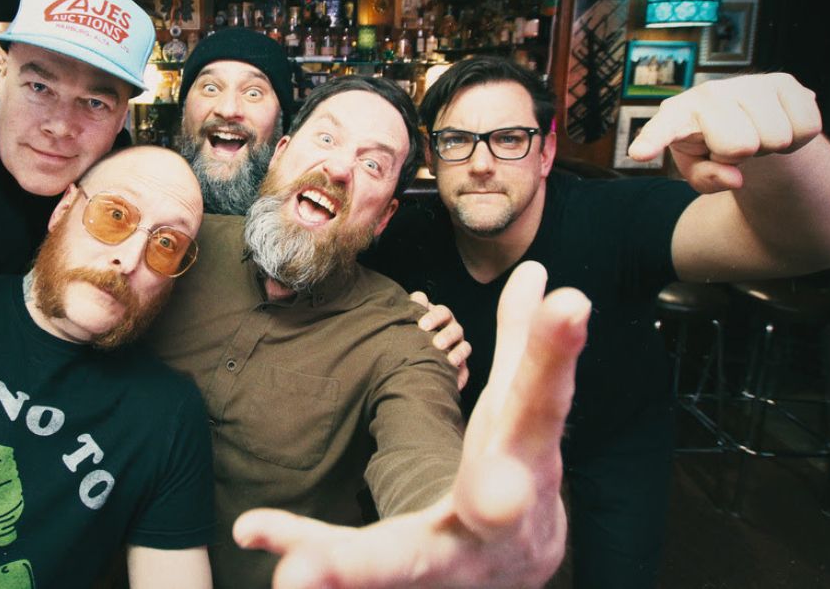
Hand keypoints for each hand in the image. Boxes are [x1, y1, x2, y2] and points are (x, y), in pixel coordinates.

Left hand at [234, 262, 589, 588]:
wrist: (519, 566)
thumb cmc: (519, 472)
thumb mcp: (523, 412)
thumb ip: (524, 345)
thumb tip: (536, 270)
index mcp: (529, 458)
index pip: (543, 396)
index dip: (555, 352)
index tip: (571, 303)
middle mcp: (499, 518)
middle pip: (495, 505)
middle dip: (495, 499)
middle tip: (492, 496)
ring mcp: (455, 561)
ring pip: (405, 563)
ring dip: (352, 564)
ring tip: (299, 567)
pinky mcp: (412, 581)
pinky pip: (356, 570)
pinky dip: (311, 557)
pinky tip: (258, 538)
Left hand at [409, 291, 470, 390]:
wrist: (412, 354)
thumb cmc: (412, 331)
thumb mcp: (411, 320)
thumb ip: (414, 308)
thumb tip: (418, 298)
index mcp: (440, 317)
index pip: (441, 312)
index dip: (434, 317)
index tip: (422, 326)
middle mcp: (451, 330)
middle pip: (455, 329)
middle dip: (447, 336)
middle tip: (436, 344)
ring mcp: (458, 346)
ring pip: (465, 347)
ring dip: (458, 353)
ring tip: (450, 361)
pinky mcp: (461, 364)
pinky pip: (465, 370)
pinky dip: (462, 375)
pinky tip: (456, 383)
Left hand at [627, 73, 821, 192]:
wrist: (748, 123)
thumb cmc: (712, 148)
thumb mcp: (701, 171)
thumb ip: (707, 179)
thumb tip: (734, 178)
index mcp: (677, 116)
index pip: (665, 128)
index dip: (654, 140)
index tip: (639, 154)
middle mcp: (708, 93)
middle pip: (740, 145)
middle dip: (741, 156)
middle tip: (734, 147)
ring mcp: (746, 83)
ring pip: (777, 137)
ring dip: (770, 146)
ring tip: (754, 135)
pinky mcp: (783, 82)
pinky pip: (807, 126)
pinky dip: (798, 137)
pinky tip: (778, 125)